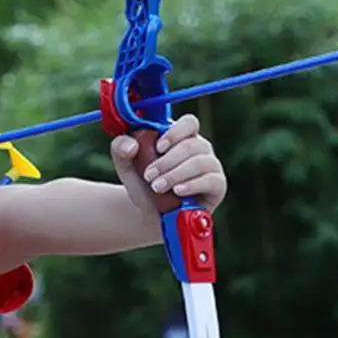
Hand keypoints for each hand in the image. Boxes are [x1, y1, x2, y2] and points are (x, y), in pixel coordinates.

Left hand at [110, 114, 226, 213]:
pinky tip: (177, 191)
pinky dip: (192, 184)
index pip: (189, 123)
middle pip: (192, 144)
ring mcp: (211, 166)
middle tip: (148, 176)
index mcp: (181, 137)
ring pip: (200, 161)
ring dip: (176, 174)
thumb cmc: (142, 184)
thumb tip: (131, 145)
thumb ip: (120, 149)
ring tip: (157, 187)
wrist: (150, 214)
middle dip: (167, 161)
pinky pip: (211, 180)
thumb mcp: (125, 165)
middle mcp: (200, 148)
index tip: (158, 146)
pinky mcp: (217, 186)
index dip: (175, 132)